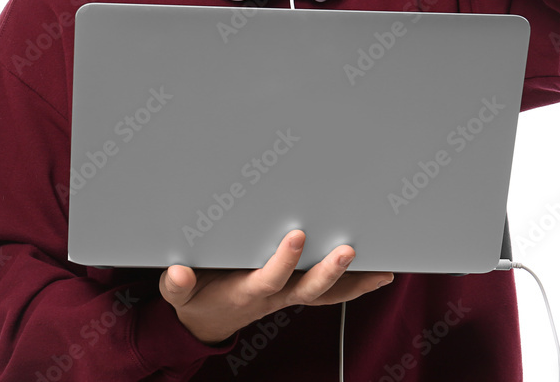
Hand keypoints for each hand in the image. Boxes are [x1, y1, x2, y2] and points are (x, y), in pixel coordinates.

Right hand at [158, 229, 393, 344]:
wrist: (207, 323)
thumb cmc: (197, 299)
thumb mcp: (179, 295)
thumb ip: (177, 285)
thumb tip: (178, 273)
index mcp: (247, 292)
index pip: (270, 277)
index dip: (284, 260)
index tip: (296, 235)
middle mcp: (275, 296)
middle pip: (308, 289)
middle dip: (329, 271)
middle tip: (348, 250)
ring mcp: (289, 295)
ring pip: (327, 293)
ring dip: (354, 282)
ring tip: (381, 269)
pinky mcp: (297, 291)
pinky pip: (331, 292)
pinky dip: (356, 285)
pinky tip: (379, 273)